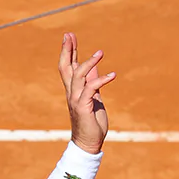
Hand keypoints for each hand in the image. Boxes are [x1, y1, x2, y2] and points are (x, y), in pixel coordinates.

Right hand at [58, 33, 114, 154]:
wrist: (88, 142)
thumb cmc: (91, 121)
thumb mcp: (94, 97)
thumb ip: (93, 82)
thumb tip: (96, 69)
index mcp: (73, 90)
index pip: (68, 67)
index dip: (68, 51)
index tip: (69, 36)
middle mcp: (71, 93)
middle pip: (65, 68)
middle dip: (67, 51)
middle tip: (69, 35)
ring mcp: (76, 99)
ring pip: (78, 76)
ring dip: (88, 62)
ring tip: (101, 52)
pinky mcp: (83, 107)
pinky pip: (91, 89)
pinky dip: (101, 80)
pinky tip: (113, 75)